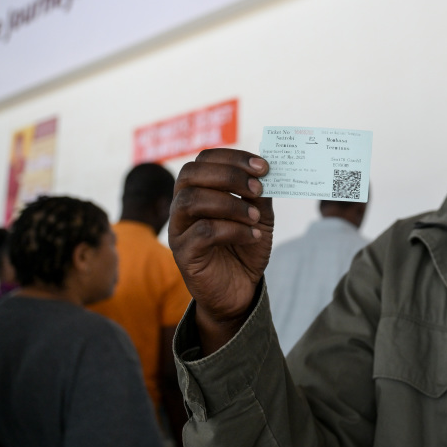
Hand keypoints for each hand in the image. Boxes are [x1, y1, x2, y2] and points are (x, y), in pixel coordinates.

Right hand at [169, 149, 273, 353]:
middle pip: (191, 174)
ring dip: (230, 204)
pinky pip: (203, 232)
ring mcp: (179, 229)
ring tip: (256, 217)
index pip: (204, 159)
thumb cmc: (245, 247)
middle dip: (229, 176)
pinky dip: (233, 230)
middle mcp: (182, 205)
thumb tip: (267, 171)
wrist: (240, 289)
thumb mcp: (260, 216)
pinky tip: (252, 236)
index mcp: (199, 188)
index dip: (233, 157)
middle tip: (258, 188)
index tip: (262, 167)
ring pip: (192, 201)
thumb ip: (260, 194)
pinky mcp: (184, 253)